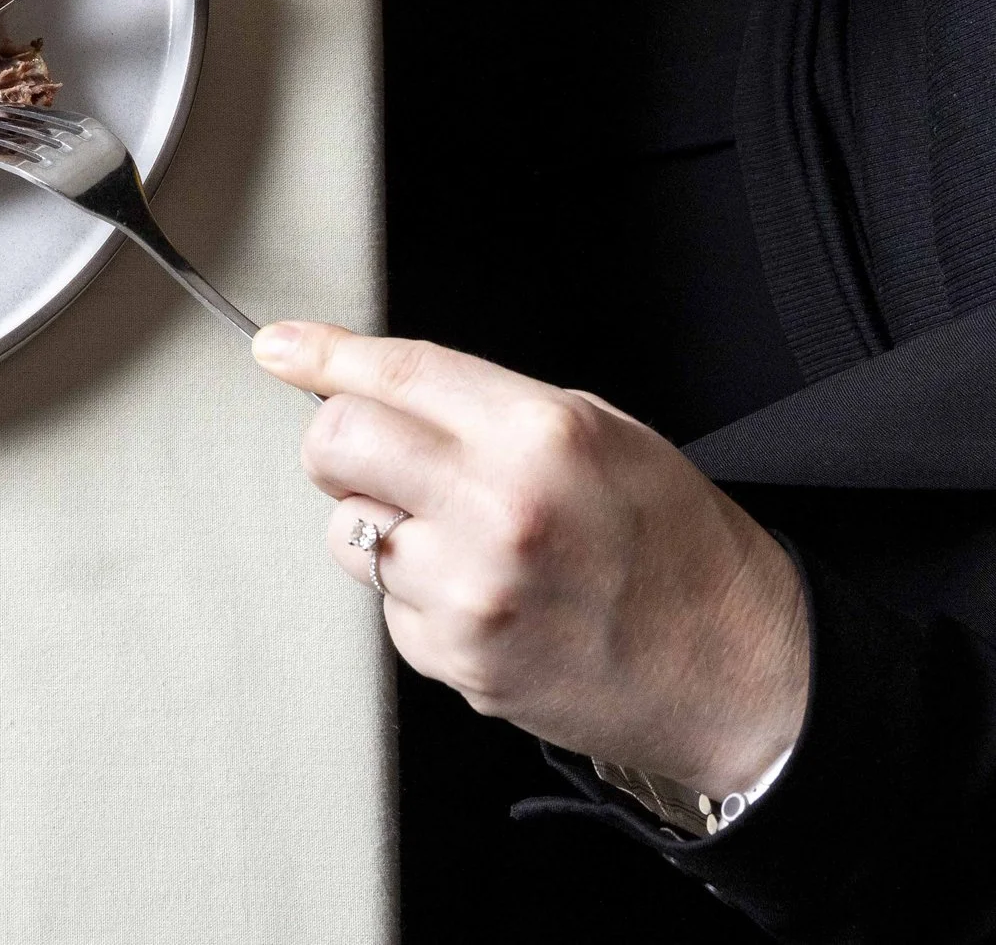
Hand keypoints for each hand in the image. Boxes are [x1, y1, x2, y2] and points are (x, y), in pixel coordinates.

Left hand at [254, 321, 807, 795]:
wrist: (738, 670)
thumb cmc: (673, 545)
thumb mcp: (601, 433)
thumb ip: (483, 404)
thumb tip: (373, 379)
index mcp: (540, 435)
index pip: (393, 374)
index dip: (321, 354)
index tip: (278, 346)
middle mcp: (498, 508)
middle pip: (335, 442)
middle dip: (340, 442)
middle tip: (380, 458)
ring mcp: (471, 588)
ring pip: (346, 529)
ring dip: (382, 528)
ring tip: (465, 542)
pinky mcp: (455, 654)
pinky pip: (385, 602)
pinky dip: (417, 596)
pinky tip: (487, 598)